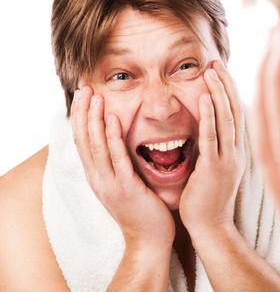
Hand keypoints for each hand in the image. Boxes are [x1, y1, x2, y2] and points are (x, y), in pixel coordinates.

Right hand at [71, 86, 174, 249]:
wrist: (150, 240)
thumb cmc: (144, 210)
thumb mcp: (127, 183)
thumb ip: (122, 164)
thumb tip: (123, 143)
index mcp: (99, 176)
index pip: (84, 141)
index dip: (81, 117)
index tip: (83, 95)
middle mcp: (99, 178)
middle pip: (83, 139)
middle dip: (82, 112)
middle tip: (83, 87)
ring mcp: (109, 184)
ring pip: (95, 146)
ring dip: (93, 119)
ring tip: (93, 96)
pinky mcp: (125, 188)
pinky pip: (116, 159)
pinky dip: (111, 138)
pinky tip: (111, 120)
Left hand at [179, 60, 245, 235]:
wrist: (210, 227)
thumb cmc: (208, 198)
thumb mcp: (215, 167)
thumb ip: (214, 146)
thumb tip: (207, 127)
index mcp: (237, 151)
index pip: (236, 113)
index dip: (229, 90)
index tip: (219, 70)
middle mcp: (237, 152)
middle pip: (234, 110)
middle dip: (225, 84)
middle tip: (215, 62)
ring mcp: (228, 160)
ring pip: (226, 120)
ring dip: (219, 93)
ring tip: (210, 71)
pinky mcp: (214, 169)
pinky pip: (212, 138)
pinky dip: (210, 117)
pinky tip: (206, 98)